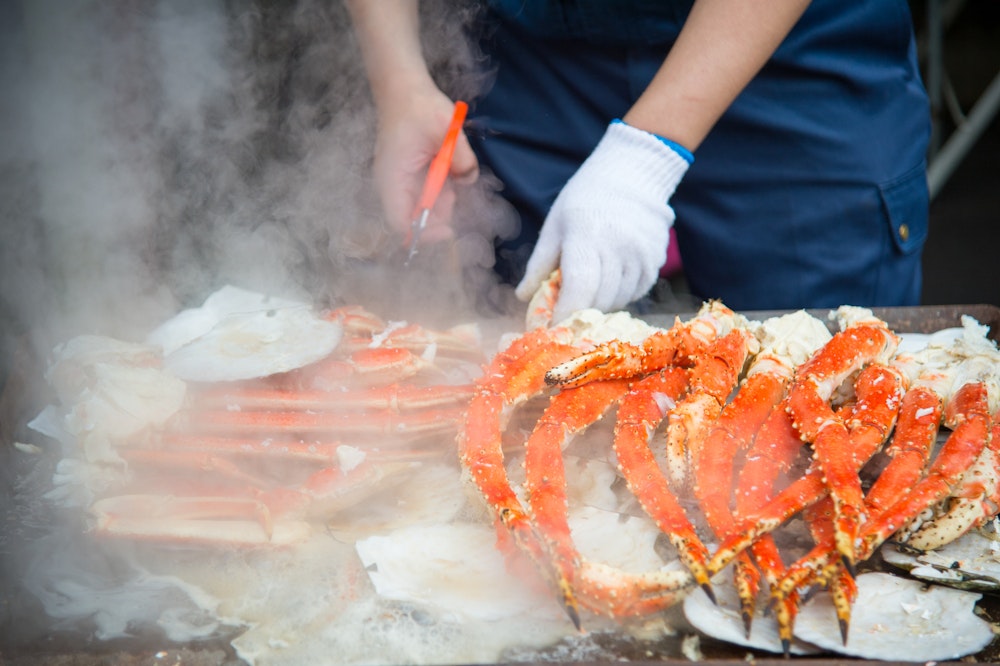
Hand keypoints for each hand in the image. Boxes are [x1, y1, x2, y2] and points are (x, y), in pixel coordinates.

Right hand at [372, 86, 478, 241]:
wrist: (404, 91)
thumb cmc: (418, 107)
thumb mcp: (445, 128)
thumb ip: (462, 157)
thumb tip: (468, 180)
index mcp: (392, 178)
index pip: (400, 224)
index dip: (423, 234)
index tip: (448, 230)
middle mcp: (394, 186)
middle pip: (415, 223)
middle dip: (440, 217)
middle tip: (454, 191)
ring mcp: (403, 184)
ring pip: (425, 211)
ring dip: (445, 202)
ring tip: (449, 168)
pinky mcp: (414, 179)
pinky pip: (430, 197)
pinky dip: (445, 192)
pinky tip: (448, 166)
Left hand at [515, 120, 691, 322]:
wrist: (631, 173)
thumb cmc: (584, 199)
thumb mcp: (555, 227)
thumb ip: (540, 265)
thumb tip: (523, 297)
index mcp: (587, 238)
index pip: (579, 290)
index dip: (565, 314)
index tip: (551, 328)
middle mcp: (619, 249)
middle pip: (598, 301)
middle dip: (578, 311)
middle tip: (564, 309)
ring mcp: (642, 256)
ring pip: (617, 301)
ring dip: (599, 303)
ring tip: (588, 287)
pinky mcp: (656, 261)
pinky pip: (635, 292)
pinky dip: (619, 294)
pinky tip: (609, 277)